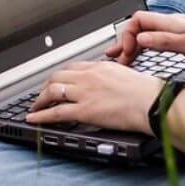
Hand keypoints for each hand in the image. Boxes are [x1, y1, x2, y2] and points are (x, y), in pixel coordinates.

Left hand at [26, 60, 162, 135]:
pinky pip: (56, 112)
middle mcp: (89, 76)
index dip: (62, 76)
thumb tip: (111, 84)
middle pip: (57, 76)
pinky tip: (33, 118)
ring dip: (40, 100)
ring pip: (52, 91)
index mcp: (100, 66)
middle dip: (46, 86)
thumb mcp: (127, 74)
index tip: (58, 81)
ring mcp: (84, 92)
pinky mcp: (84, 110)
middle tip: (42, 94)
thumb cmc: (146, 92)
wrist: (151, 102)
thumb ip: (113, 77)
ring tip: (35, 107)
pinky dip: (41, 115)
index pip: (73, 67)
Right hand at [105, 10, 184, 66]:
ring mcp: (176, 32)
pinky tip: (142, 57)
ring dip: (132, 46)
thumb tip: (140, 38)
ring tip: (120, 59)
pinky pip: (155, 42)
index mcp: (170, 23)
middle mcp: (171, 25)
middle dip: (124, 42)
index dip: (127, 35)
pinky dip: (144, 49)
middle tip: (113, 58)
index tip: (126, 53)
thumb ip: (164, 41)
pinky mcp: (182, 41)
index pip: (137, 21)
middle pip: (139, 28)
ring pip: (146, 35)